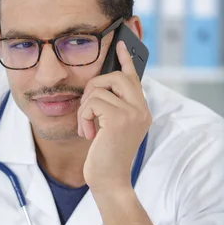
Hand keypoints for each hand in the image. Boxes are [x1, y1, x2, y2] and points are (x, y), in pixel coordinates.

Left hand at [77, 40, 151, 194]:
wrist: (109, 181)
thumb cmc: (105, 158)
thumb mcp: (109, 129)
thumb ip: (110, 108)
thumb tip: (98, 87)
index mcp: (141, 111)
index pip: (134, 78)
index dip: (126, 59)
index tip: (120, 42)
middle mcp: (141, 109)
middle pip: (115, 76)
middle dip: (93, 88)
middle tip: (87, 110)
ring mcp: (132, 113)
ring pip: (98, 89)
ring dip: (85, 108)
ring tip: (88, 128)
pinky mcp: (119, 118)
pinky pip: (92, 102)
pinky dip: (84, 117)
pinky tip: (88, 134)